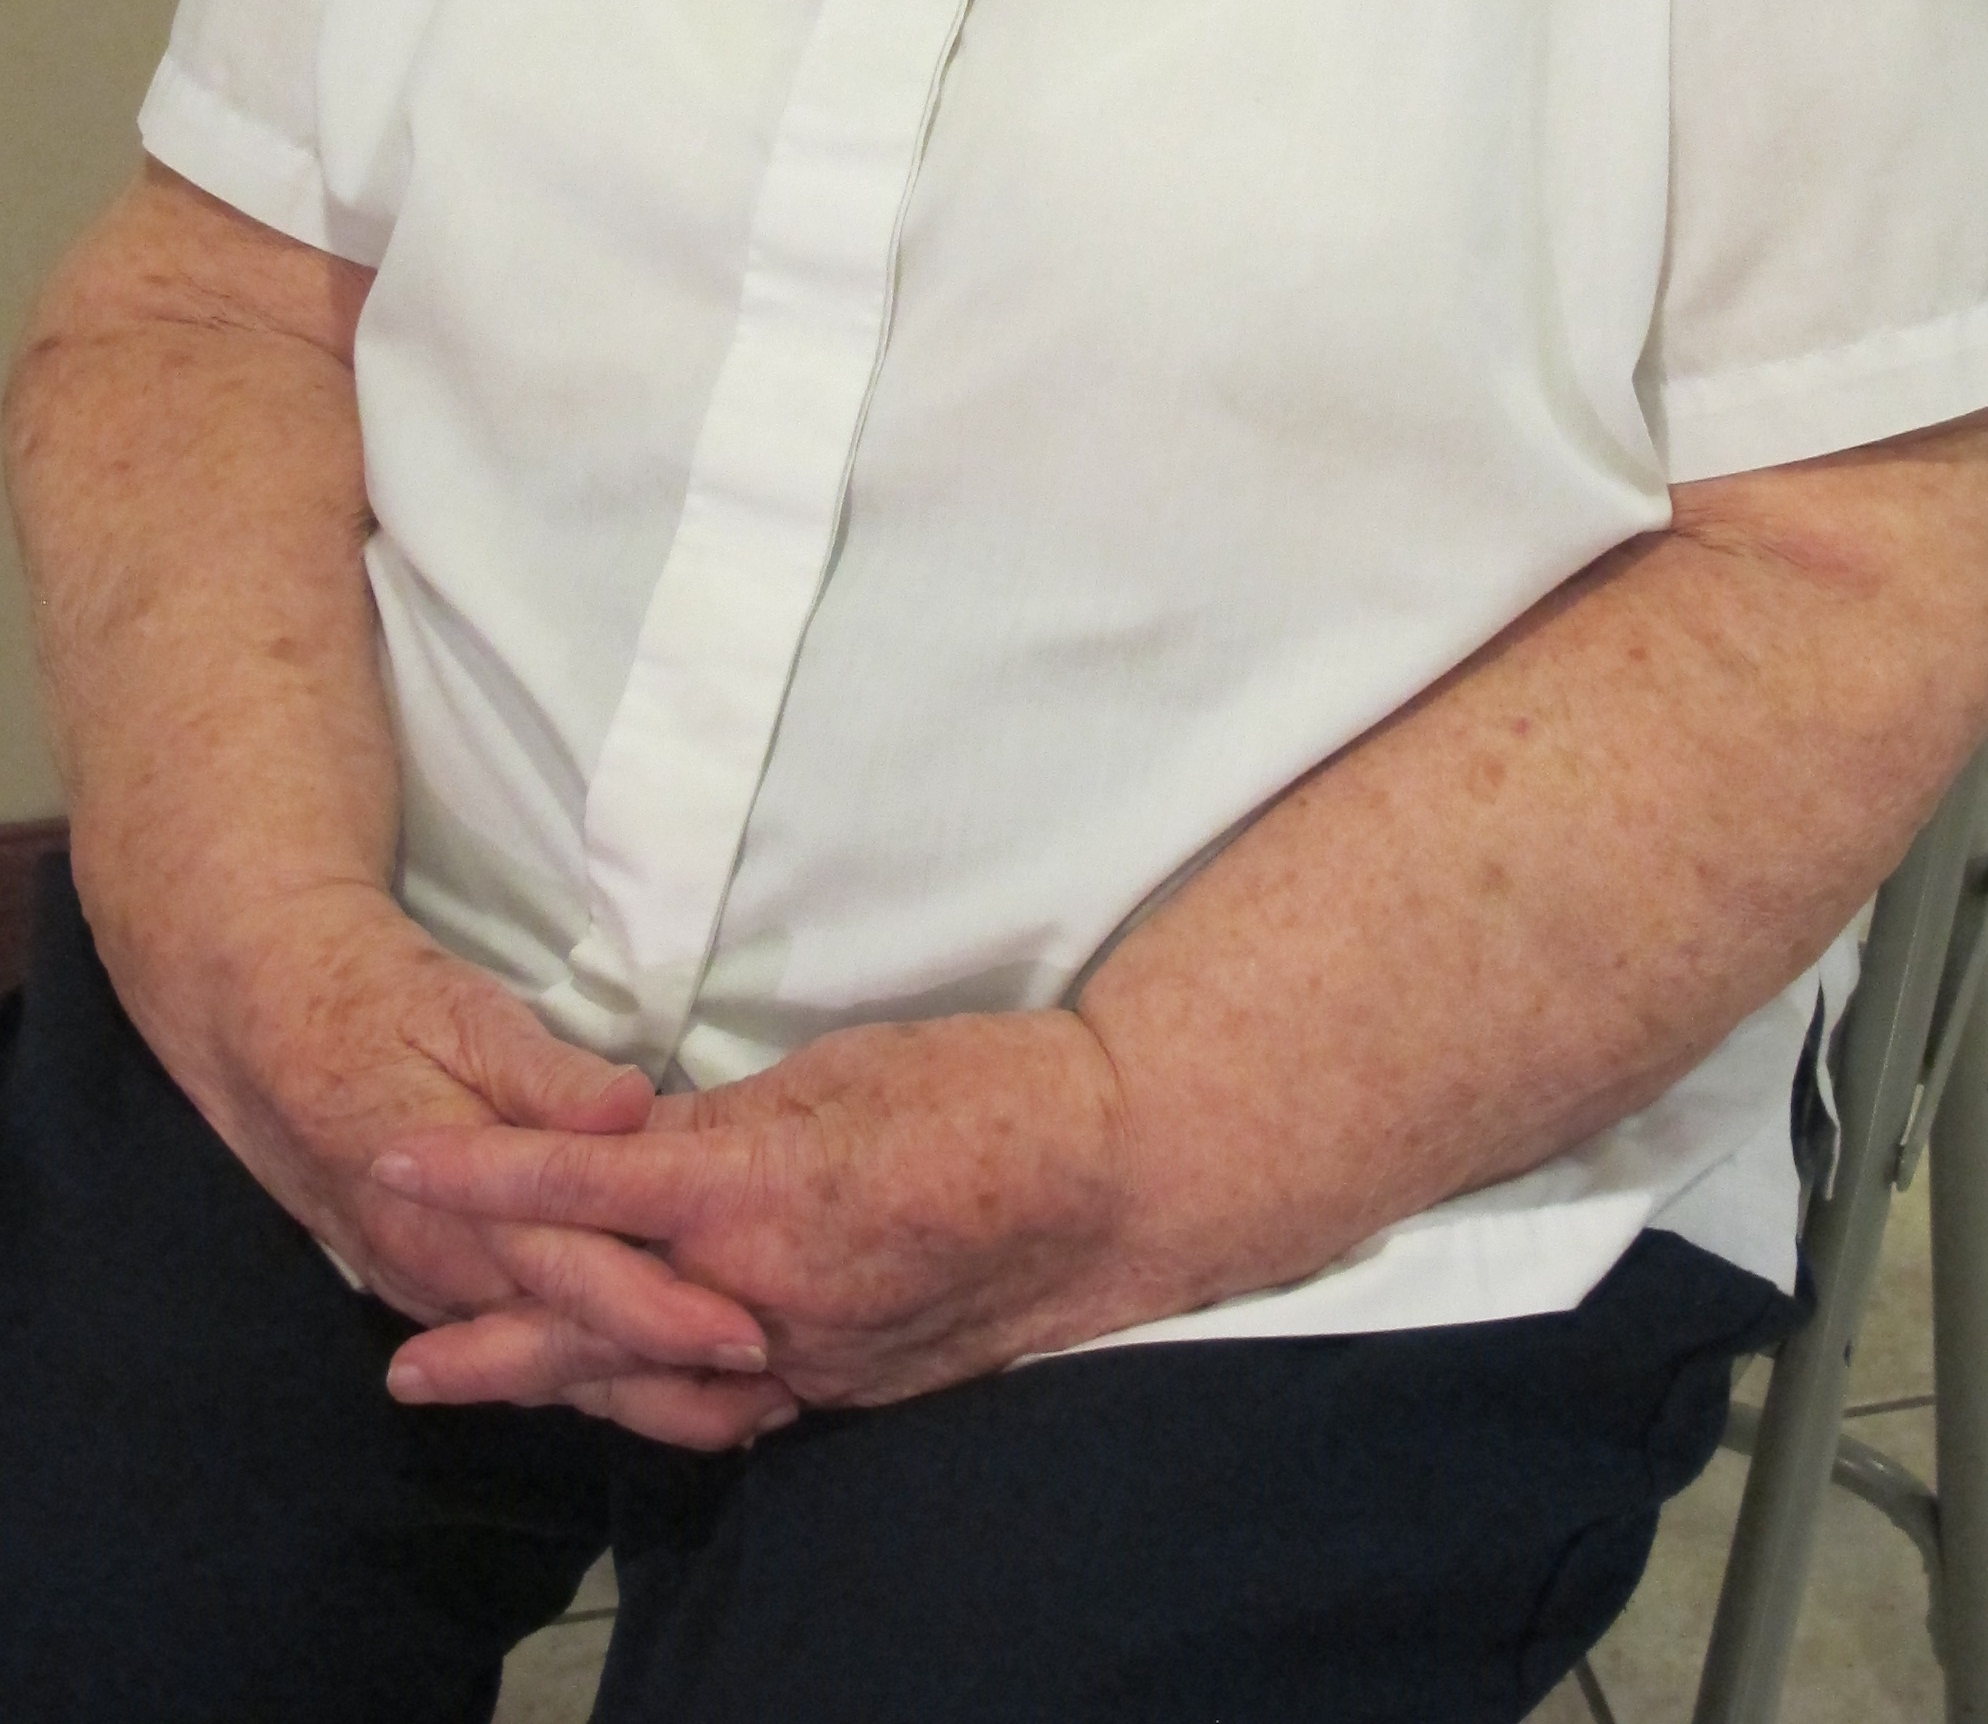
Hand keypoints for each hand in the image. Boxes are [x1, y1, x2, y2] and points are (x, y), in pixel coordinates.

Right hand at [123, 878, 792, 1434]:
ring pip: (545, 1364)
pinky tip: (646, 1382)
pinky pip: (517, 1347)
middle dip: (671, 1385)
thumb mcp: (463, 1015)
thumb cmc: (378, 1006)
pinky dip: (586, 1372)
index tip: (750, 1337)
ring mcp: (433, 1290)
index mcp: (462, 1206)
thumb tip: (630, 1107)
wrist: (266, 1031)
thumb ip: (548, 1076)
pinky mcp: (431, 1288)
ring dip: (638, 1394)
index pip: (580, 1278)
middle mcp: (447, 1270)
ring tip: (741, 1413)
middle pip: (572, 1349)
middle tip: (777, 1400)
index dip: (666, 1313)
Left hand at [372, 1007, 1156, 1441]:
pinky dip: (665, 1395)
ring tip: (473, 1385)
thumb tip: (638, 1151)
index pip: (582, 1188)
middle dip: (491, 1341)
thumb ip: (720, 1130)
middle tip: (399, 1363)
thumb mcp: (829, 1074)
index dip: (481, 1179)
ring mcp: (807, 1356)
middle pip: (596, 1322)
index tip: (394, 1166)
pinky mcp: (847, 1387)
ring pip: (656, 1376)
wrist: (1107, 1177)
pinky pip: (733, 1398)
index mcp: (754, 1190)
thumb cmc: (977, 1089)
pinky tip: (623, 1397)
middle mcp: (763, 1293)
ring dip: (560, 1381)